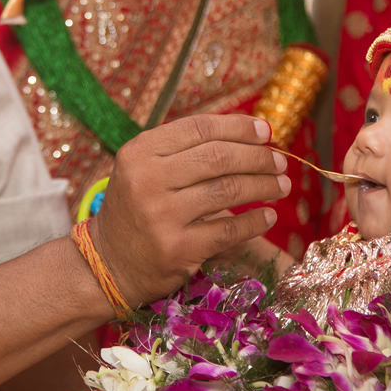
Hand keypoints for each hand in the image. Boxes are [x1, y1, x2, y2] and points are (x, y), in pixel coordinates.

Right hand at [89, 115, 288, 305]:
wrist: (108, 263)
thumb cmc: (137, 208)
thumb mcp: (145, 168)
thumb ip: (187, 149)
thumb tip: (252, 131)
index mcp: (140, 151)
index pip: (200, 128)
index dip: (239, 127)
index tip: (266, 132)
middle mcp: (148, 179)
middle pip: (218, 157)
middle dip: (258, 156)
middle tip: (281, 161)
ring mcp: (162, 215)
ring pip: (228, 190)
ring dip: (263, 185)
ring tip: (282, 184)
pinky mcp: (177, 248)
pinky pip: (229, 230)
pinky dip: (255, 221)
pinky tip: (268, 215)